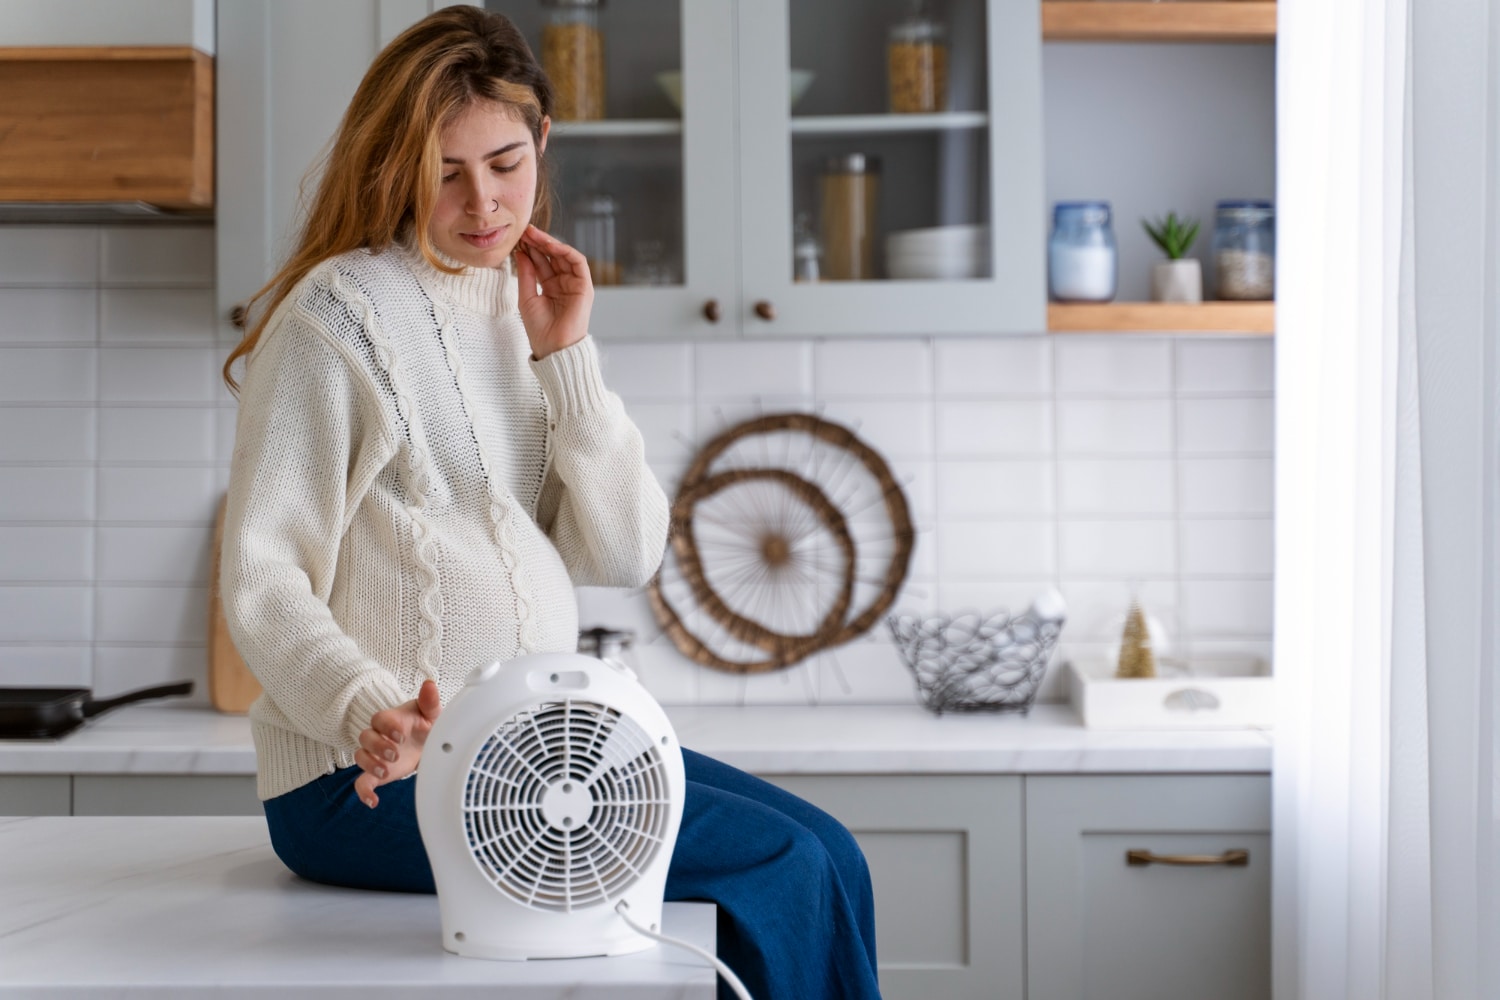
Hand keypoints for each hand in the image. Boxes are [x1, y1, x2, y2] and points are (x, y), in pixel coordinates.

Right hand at [353, 679, 440, 808]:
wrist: (425, 744)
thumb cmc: (425, 725)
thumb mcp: (430, 714)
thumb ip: (429, 701)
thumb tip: (430, 684)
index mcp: (391, 720)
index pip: (379, 719)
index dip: (386, 726)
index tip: (401, 734)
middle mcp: (379, 736)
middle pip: (365, 737)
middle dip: (377, 746)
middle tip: (395, 754)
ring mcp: (375, 755)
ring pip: (360, 757)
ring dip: (370, 765)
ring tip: (386, 771)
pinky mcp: (376, 773)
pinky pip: (362, 782)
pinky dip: (363, 792)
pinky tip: (372, 802)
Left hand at [514, 224, 592, 359]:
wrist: (554, 348)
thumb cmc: (540, 329)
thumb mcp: (526, 297)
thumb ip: (526, 274)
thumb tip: (521, 252)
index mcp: (550, 287)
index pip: (540, 262)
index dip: (529, 249)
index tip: (517, 238)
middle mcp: (563, 283)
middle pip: (551, 256)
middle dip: (538, 242)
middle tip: (524, 230)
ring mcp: (574, 284)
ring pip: (564, 256)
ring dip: (550, 243)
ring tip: (534, 234)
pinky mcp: (585, 286)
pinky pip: (578, 262)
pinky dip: (565, 251)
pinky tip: (551, 245)